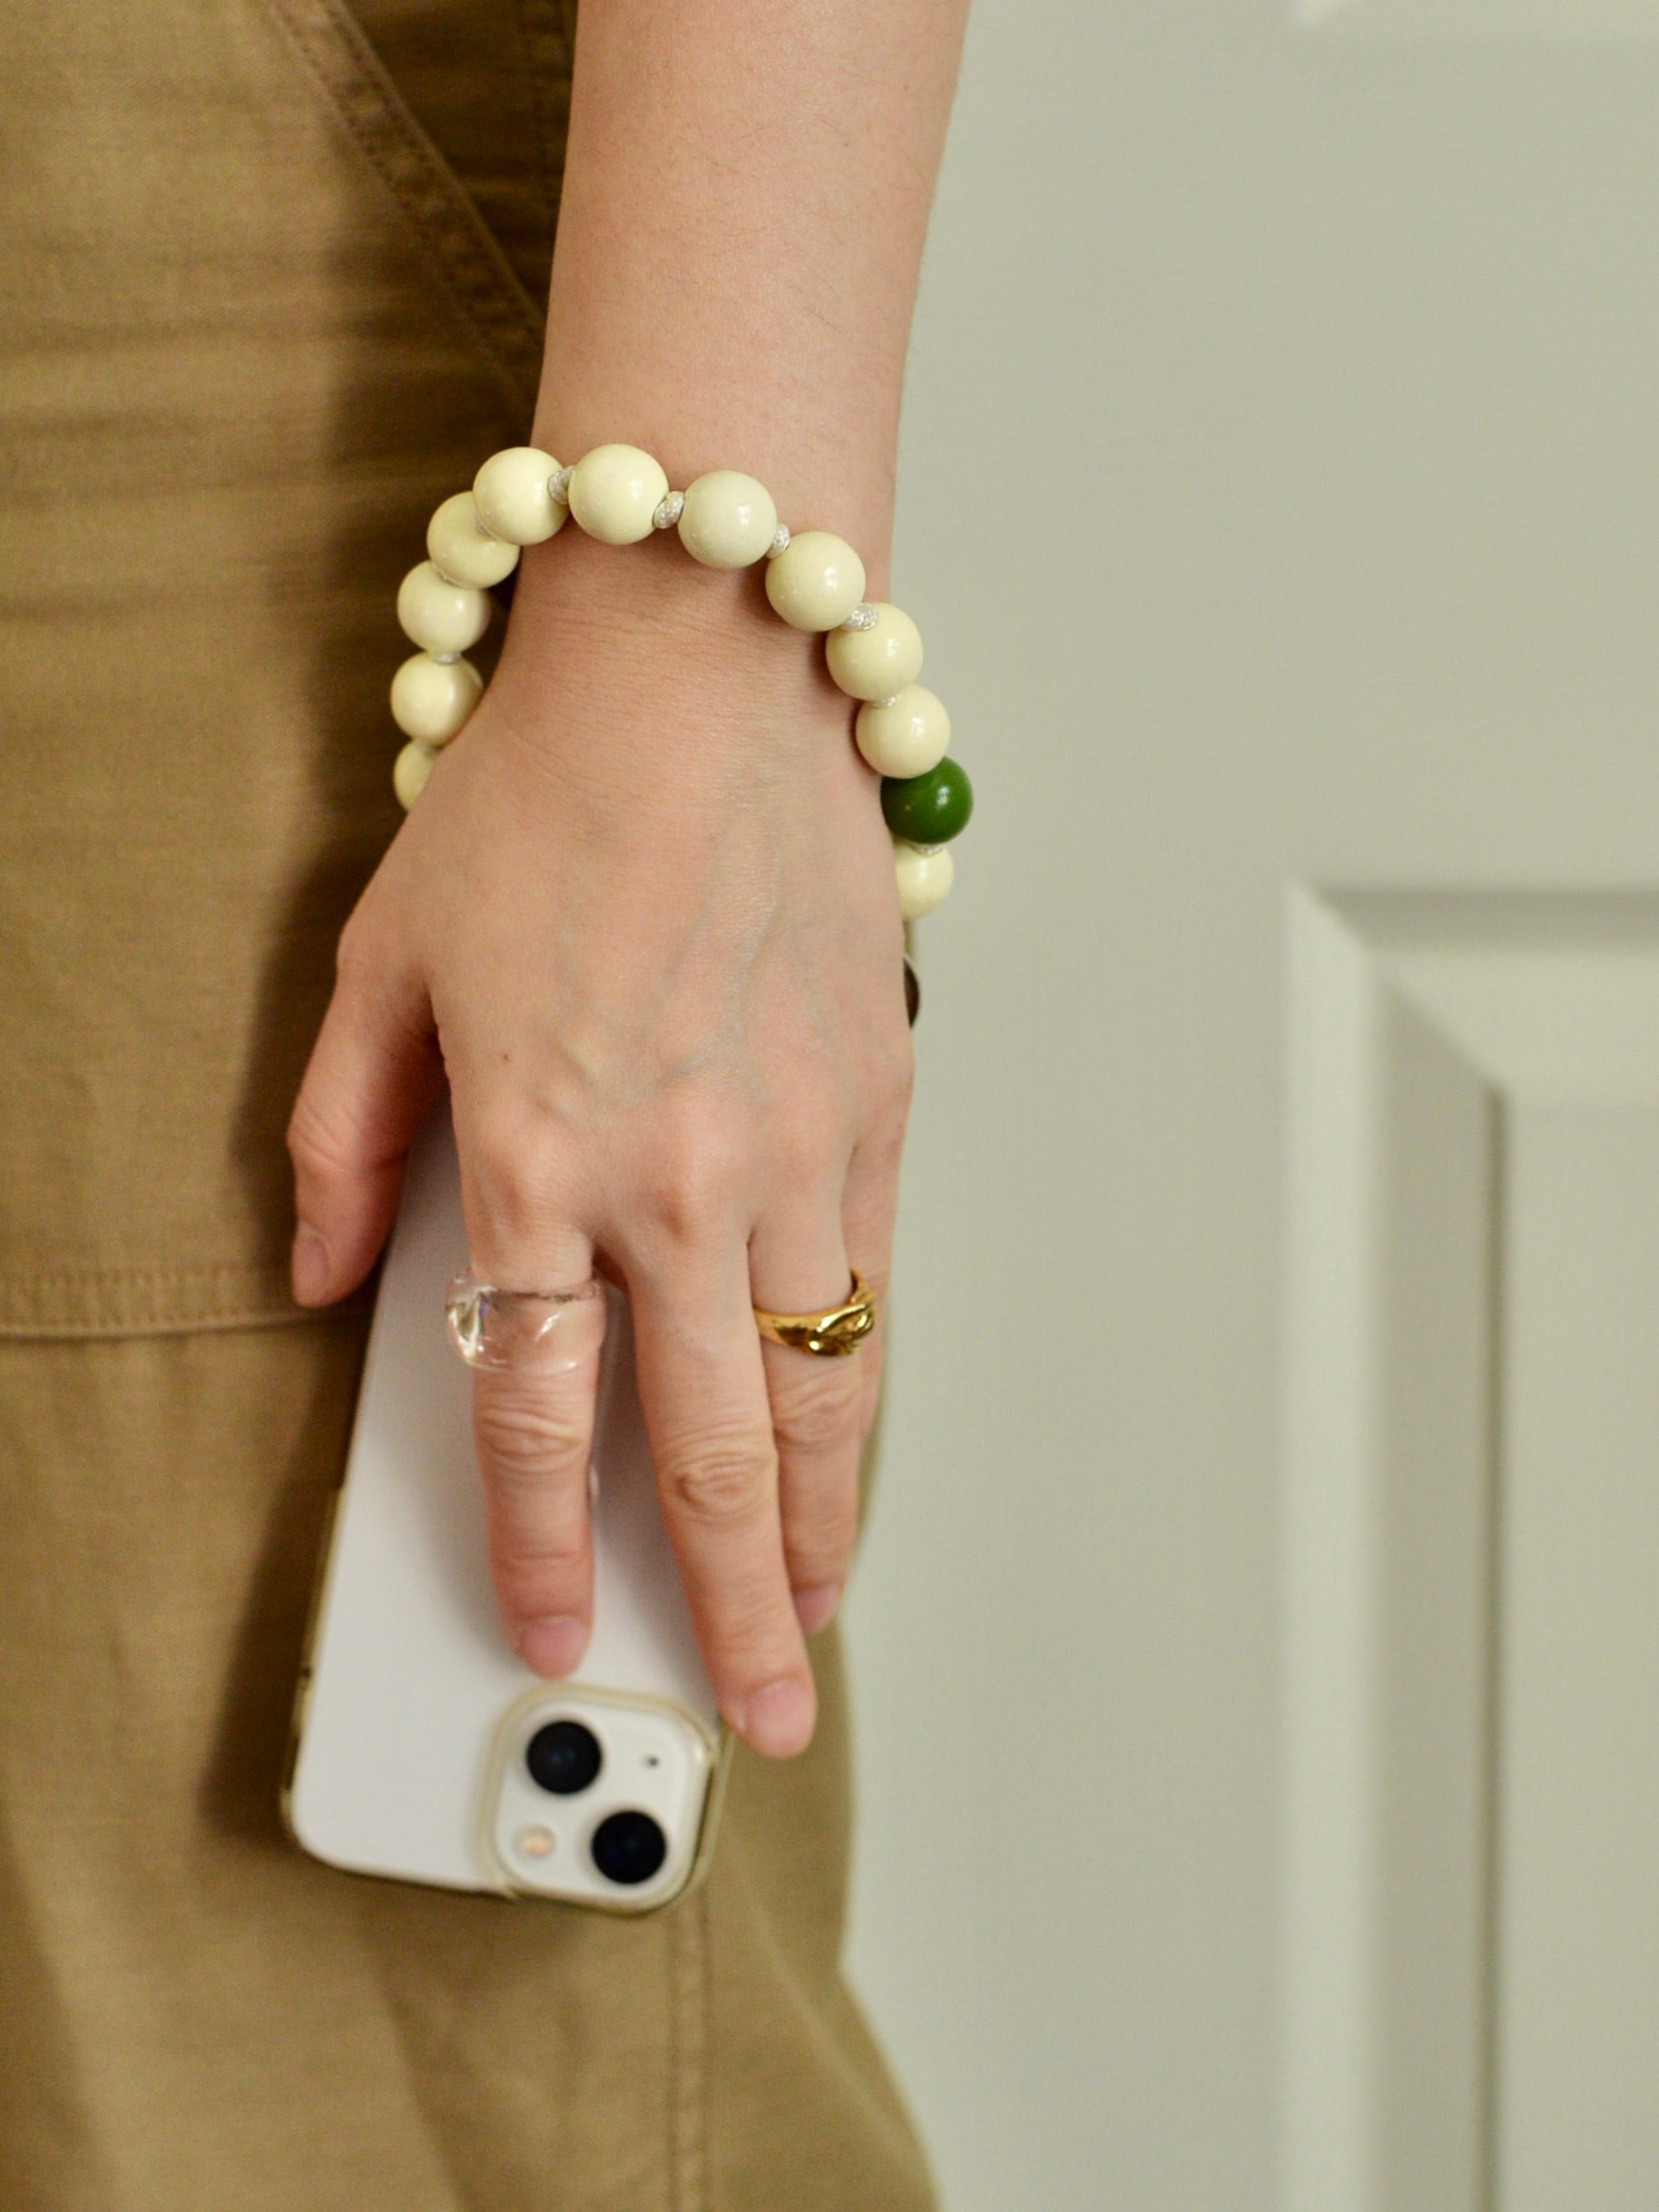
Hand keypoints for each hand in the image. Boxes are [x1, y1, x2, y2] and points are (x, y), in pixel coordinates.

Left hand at [287, 531, 912, 1757]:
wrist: (706, 673)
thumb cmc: (543, 800)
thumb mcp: (383, 961)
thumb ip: (342, 1138)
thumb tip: (332, 1275)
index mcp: (538, 1157)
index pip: (540, 1410)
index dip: (542, 1544)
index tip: (550, 1627)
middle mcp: (681, 1179)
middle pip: (714, 1447)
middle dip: (730, 1605)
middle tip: (750, 1711)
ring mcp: (799, 1148)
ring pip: (823, 1387)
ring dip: (823, 1523)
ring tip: (818, 1616)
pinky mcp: (880, 1101)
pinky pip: (876, 1284)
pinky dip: (867, 1386)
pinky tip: (858, 1445)